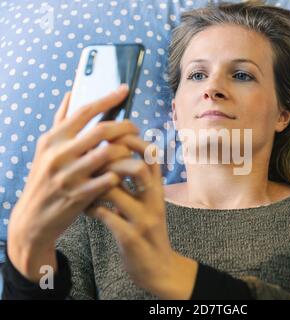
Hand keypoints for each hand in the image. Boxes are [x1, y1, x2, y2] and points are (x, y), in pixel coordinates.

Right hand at [7, 85, 139, 281]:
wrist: (33, 218)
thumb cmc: (45, 178)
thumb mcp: (47, 149)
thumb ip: (61, 121)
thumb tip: (72, 93)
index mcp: (53, 139)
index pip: (84, 112)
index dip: (107, 99)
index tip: (124, 90)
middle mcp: (59, 154)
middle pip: (101, 130)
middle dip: (125, 126)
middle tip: (135, 127)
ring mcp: (69, 175)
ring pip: (109, 153)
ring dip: (126, 151)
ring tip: (133, 151)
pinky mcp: (79, 195)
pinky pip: (110, 179)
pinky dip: (121, 174)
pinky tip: (125, 173)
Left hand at [87, 140, 198, 298]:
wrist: (158, 265)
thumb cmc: (148, 229)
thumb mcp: (150, 202)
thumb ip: (139, 181)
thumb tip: (116, 153)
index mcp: (158, 189)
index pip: (152, 156)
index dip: (133, 141)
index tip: (113, 135)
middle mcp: (154, 200)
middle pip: (138, 167)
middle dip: (112, 159)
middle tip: (93, 161)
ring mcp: (143, 219)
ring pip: (115, 190)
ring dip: (95, 186)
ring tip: (86, 187)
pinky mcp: (131, 237)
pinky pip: (106, 215)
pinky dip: (92, 209)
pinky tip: (88, 210)